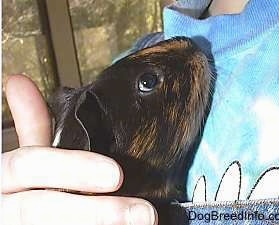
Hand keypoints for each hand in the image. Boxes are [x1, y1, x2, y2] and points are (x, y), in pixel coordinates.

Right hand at [2, 75, 157, 224]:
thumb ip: (30, 125)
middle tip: (142, 213)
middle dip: (96, 211)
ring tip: (140, 223)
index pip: (30, 165)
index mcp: (5, 175)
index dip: (72, 168)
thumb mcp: (25, 155)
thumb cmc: (18, 186)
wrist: (9, 216)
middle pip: (41, 208)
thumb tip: (20, 82)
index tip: (115, 175)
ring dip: (99, 224)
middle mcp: (4, 204)